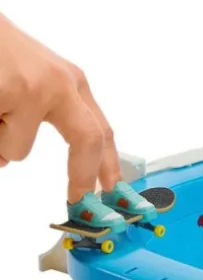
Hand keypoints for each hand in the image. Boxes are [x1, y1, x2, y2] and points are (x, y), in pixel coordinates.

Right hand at [0, 14, 119, 202]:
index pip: (101, 130)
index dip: (109, 165)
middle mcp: (60, 85)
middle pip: (88, 140)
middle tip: (77, 199)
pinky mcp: (9, 93)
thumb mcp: (32, 80)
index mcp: (70, 83)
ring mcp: (34, 89)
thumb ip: (39, 118)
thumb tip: (17, 160)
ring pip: (17, 151)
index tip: (115, 192)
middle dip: (83, 176)